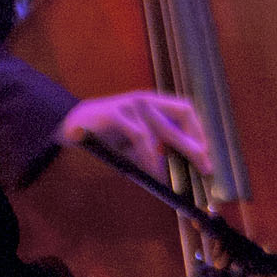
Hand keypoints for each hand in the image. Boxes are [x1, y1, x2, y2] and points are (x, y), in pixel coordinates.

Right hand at [55, 91, 212, 176]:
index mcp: (154, 102)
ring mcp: (131, 104)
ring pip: (161, 129)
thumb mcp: (135, 137)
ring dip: (168, 156)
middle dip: (195, 144)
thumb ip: (156, 145)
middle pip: (181, 117)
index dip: (199, 130)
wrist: (69, 123)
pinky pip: (140, 136)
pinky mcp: (115, 114)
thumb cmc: (107, 133)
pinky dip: (148, 155)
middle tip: (205, 167)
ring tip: (171, 177)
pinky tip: (151, 170)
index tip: (207, 152)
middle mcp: (146, 99)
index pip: (185, 110)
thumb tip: (179, 165)